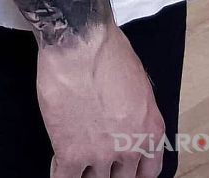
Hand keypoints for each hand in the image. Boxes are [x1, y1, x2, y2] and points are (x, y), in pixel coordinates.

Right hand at [37, 23, 164, 177]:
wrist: (79, 43)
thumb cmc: (107, 50)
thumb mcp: (138, 81)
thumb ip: (135, 110)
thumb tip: (125, 118)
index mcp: (150, 129)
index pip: (148, 172)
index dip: (133, 171)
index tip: (123, 169)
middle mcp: (129, 148)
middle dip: (109, 170)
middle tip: (95, 157)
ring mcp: (100, 154)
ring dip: (84, 171)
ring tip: (76, 159)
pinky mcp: (70, 153)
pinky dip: (61, 174)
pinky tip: (58, 165)